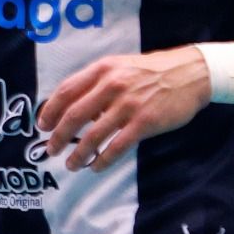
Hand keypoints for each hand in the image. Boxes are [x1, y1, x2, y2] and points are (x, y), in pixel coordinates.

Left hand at [39, 47, 212, 170]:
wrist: (191, 73)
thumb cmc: (149, 72)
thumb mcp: (118, 67)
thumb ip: (94, 84)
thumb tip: (70, 108)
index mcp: (101, 70)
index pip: (65, 92)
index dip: (49, 111)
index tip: (42, 126)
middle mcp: (111, 85)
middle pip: (74, 116)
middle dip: (58, 137)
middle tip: (50, 150)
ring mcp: (129, 105)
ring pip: (94, 135)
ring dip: (79, 154)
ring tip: (71, 165)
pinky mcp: (146, 122)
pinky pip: (118, 146)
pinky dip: (103, 159)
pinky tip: (96, 167)